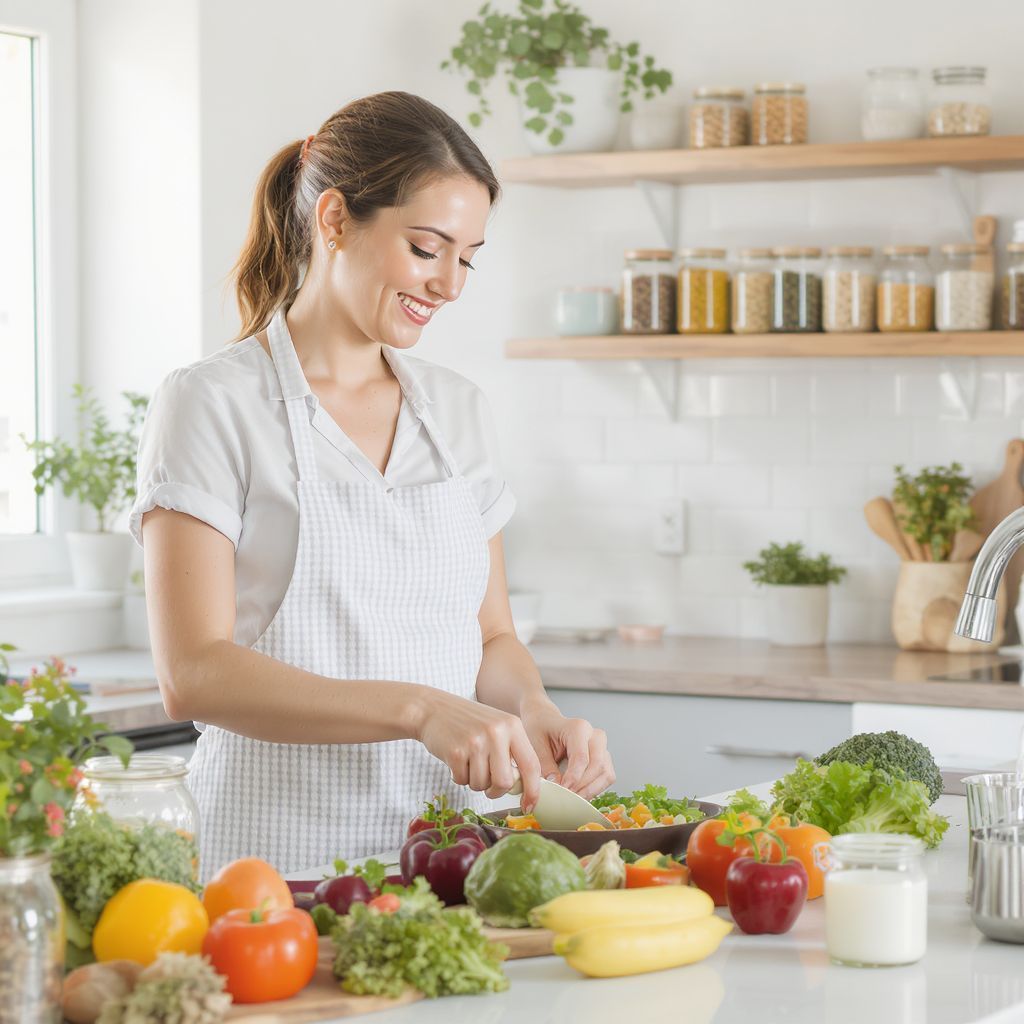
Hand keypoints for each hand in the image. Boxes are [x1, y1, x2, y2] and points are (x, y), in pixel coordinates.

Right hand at [414, 691, 542, 811]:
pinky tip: (456, 759)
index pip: (531, 765)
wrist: (432, 708)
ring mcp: (475, 741)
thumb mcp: (497, 728)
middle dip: (496, 790)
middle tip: (487, 783)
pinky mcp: (455, 751)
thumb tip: (524, 787)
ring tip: (468, 762)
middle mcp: (496, 732)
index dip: (532, 790)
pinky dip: (459, 776)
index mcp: (513, 725)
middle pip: (505, 782)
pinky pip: (462, 781)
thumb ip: (512, 752)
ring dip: (474, 781)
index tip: (529, 806)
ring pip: (482, 784)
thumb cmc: (468, 723)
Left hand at [519, 698, 614, 800]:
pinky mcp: (603, 757)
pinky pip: (607, 777)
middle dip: (583, 786)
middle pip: (598, 766)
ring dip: (591, 790)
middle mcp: (594, 735)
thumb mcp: (536, 745)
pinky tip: (580, 794)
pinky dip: (595, 789)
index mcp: (578, 728)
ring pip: (606, 773)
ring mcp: (601, 746)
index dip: (573, 778)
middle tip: (567, 798)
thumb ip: (545, 766)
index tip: (562, 791)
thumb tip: (556, 786)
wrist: (545, 721)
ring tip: (573, 799)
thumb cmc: (540, 729)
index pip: (581, 757)